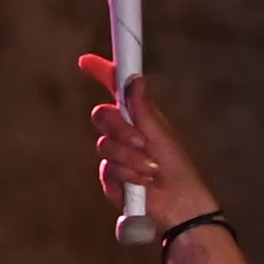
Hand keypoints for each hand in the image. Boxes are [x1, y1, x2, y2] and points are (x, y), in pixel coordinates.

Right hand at [82, 54, 220, 229]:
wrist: (178, 202)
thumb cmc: (176, 167)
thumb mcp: (160, 134)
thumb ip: (143, 109)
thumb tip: (135, 79)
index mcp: (137, 116)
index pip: (114, 89)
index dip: (101, 73)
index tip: (86, 61)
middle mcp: (123, 132)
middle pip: (102, 116)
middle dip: (121, 130)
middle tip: (143, 142)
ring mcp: (114, 154)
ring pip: (105, 145)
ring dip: (130, 158)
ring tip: (151, 169)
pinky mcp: (110, 177)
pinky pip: (107, 169)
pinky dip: (128, 175)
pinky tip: (143, 182)